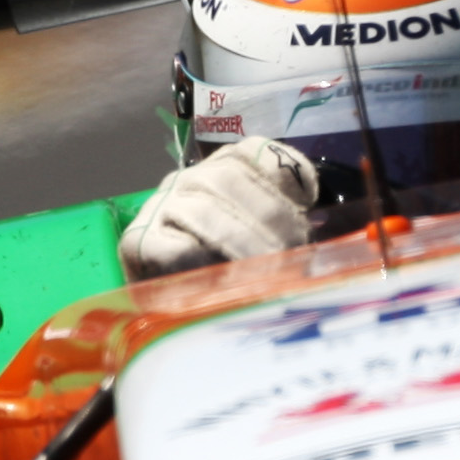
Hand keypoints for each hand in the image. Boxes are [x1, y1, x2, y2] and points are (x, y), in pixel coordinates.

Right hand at [120, 137, 319, 277]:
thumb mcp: (260, 242)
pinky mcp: (138, 243)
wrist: (165, 308)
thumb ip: (282, 226)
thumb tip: (322, 232)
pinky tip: (224, 279)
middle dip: (269, 214)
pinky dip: (204, 261)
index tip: (309, 201)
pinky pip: (175, 246)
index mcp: (219, 171)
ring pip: (203, 210)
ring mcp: (159, 209)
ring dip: (243, 241)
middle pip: (228, 178)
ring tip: (269, 269)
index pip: (251, 151)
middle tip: (295, 251)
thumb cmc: (223, 274)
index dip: (284, 172)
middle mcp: (187, 182)